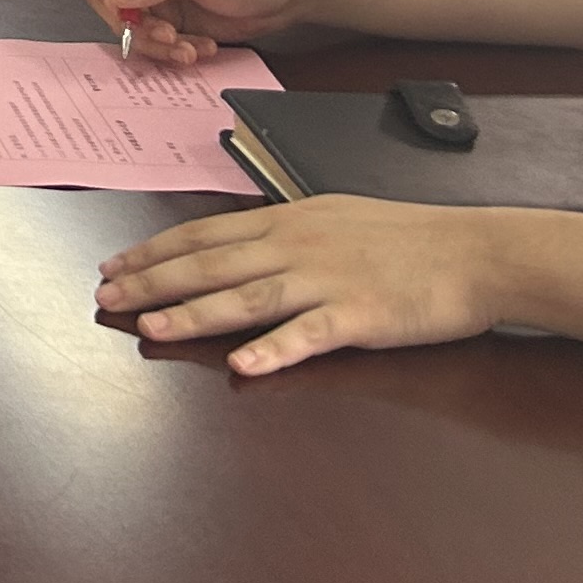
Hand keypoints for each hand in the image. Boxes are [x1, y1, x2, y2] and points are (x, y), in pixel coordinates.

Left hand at [96, 198, 520, 377]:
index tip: (115, 266)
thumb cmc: (410, 237)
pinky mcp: (360, 317)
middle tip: (106, 299)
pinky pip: (309, 335)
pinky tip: (244, 366)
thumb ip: (287, 230)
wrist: (476, 251)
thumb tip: (241, 240)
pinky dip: (274, 350)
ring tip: (151, 328)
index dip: (155, 252)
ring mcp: (326, 281)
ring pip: (246, 297)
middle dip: (152, 283)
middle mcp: (296, 246)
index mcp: (288, 222)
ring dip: (194, 314)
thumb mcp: (336, 216)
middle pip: (210, 265)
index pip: (204, 236)